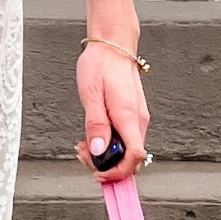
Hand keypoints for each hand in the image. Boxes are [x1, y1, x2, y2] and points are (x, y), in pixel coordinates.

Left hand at [74, 41, 149, 182]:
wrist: (113, 46)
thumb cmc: (101, 65)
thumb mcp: (91, 94)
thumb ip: (95, 124)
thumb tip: (97, 150)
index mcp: (129, 116)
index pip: (134, 157)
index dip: (117, 172)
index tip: (98, 173)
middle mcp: (137, 120)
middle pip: (130, 159)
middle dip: (106, 165)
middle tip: (83, 154)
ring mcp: (136, 119)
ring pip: (126, 151)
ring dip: (105, 155)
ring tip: (84, 145)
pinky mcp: (132, 116)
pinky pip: (124, 140)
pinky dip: (109, 144)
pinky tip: (93, 137)